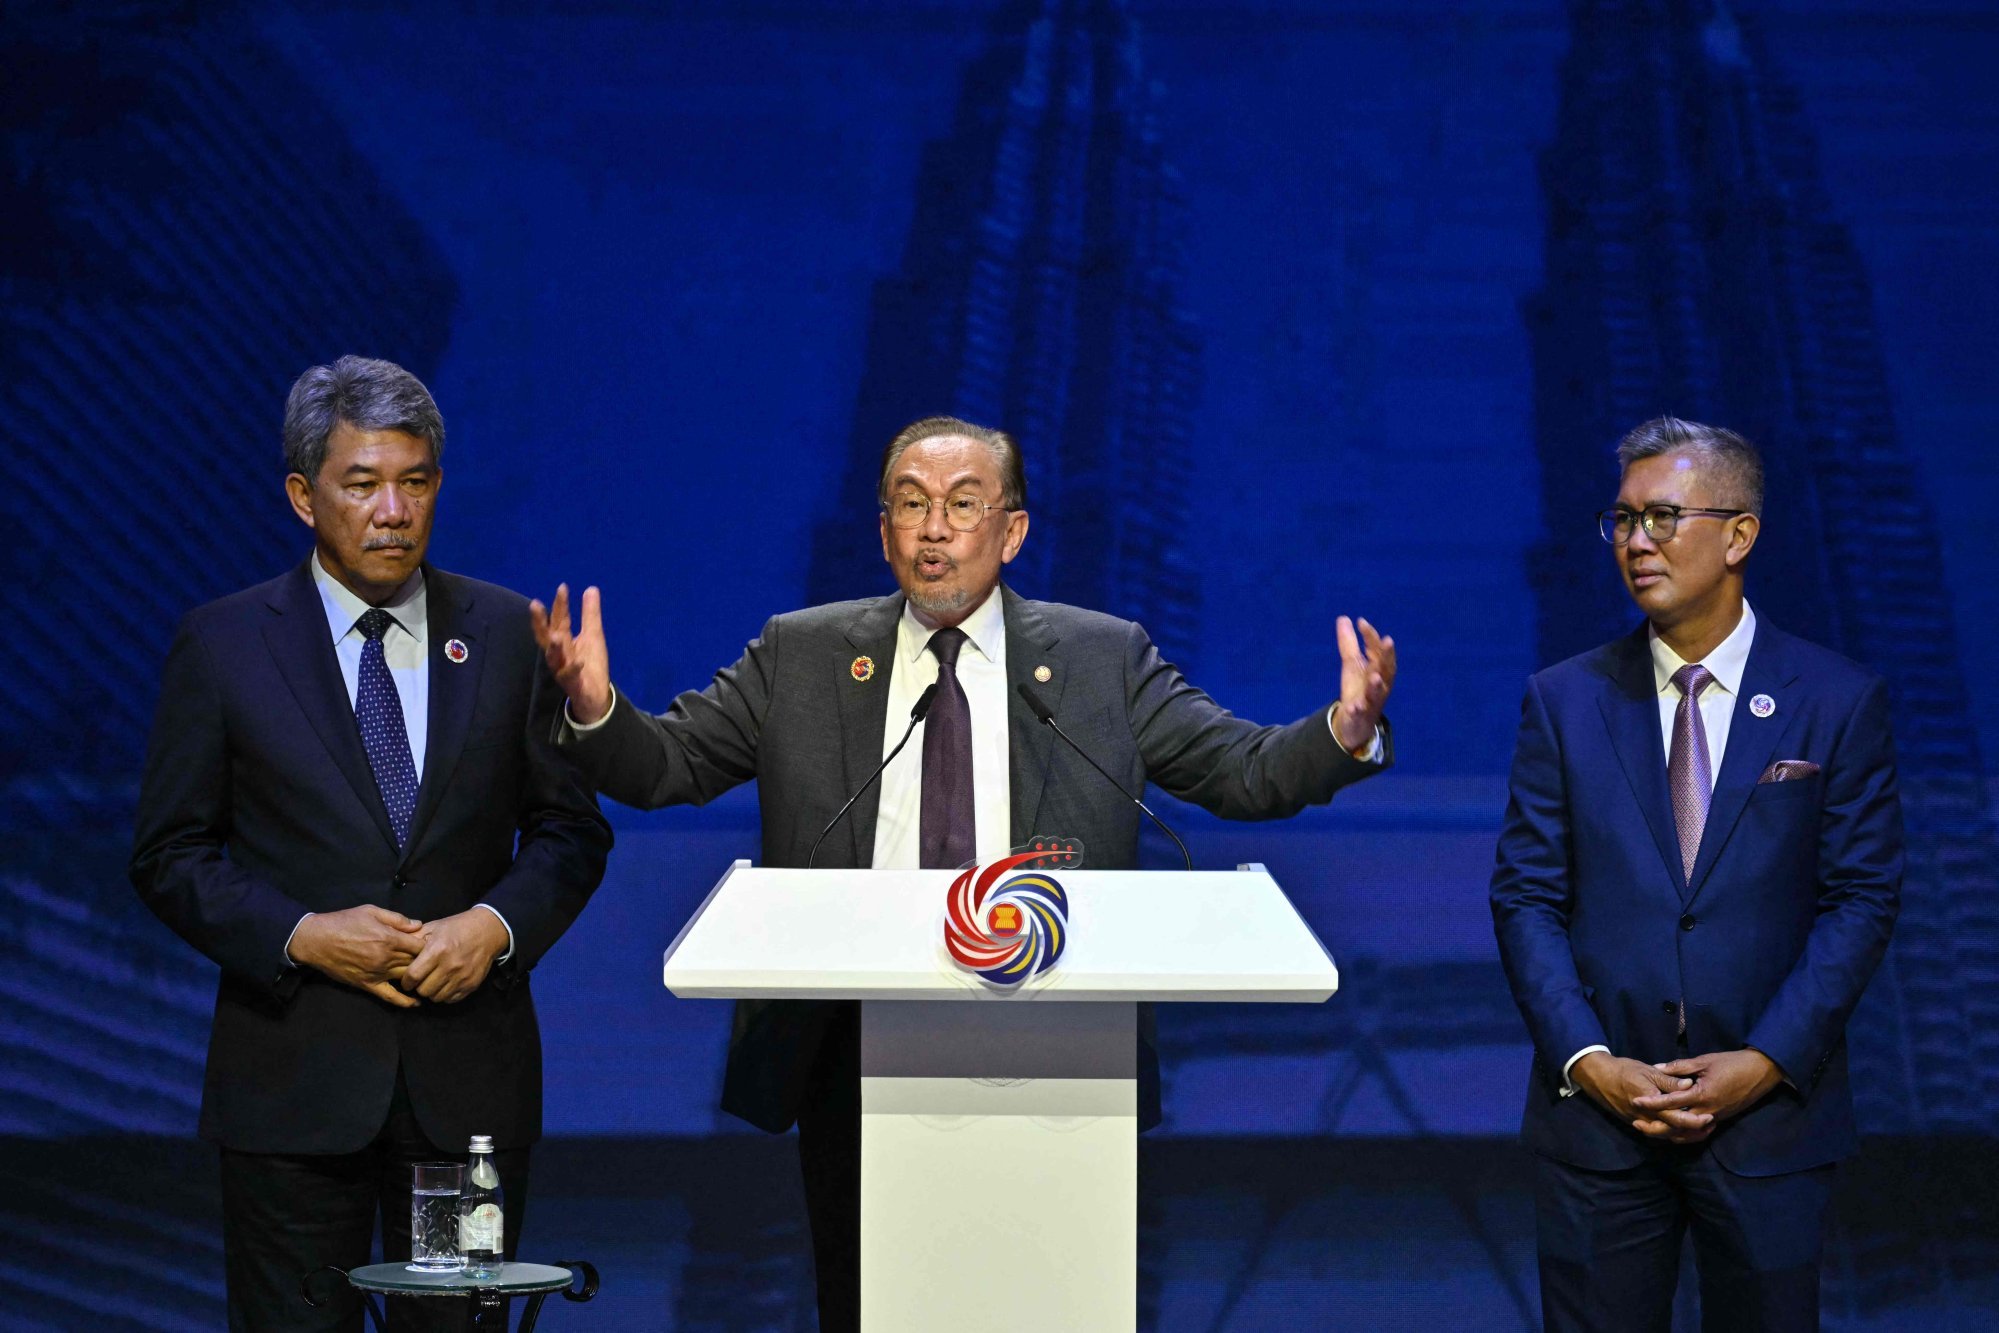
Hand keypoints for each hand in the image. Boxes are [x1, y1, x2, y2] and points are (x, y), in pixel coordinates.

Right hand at [289, 905, 427, 1008]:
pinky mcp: (367, 984)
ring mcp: (377, 973)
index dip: (428, 944)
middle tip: (432, 960)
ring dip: (417, 977)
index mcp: (389, 938)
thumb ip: (397, 919)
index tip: (430, 944)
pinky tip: (415, 1003)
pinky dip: (404, 1001)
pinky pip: (389, 996)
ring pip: (406, 977)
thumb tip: (418, 925)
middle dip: (425, 960)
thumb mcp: (371, 911)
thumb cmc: (344, 921)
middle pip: (415, 962)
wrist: (317, 940)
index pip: (420, 945)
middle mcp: (386, 958)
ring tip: (428, 977)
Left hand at [402, 909, 509, 1003]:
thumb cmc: (457, 928)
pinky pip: (451, 999)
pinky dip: (446, 994)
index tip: (407, 979)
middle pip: (423, 990)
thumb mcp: (434, 927)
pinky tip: (446, 983)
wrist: (488, 930)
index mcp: (437, 950)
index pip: (413, 976)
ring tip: (434, 981)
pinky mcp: (471, 984)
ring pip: (436, 997)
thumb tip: (395, 949)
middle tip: (422, 980)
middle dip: (419, 986)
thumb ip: (414, 939)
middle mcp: (450, 966)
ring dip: (432, 991)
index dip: (406, 981)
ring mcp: (462, 977)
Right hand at [528, 582, 611, 724]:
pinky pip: (570, 677)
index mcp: (563, 641)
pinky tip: (578, 662)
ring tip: (556, 636)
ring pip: (554, 658)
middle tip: (535, 604)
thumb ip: (590, 614)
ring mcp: (563, 669)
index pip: (559, 620)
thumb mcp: (593, 635)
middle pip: (547, 636)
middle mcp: (559, 654)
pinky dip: (573, 669)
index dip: (560, 605)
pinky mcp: (573, 684)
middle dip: (541, 622)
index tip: (562, 587)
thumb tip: (590, 588)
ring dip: (554, 648)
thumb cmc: (589, 663)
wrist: (595, 695)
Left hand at [1332, 615, 1395, 752]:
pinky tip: (1354, 706)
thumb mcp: (1351, 664)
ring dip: (1377, 684)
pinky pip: (1361, 713)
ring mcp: (1372, 701)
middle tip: (1388, 641)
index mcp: (1378, 669)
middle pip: (1386, 669)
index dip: (1371, 637)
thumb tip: (1343, 618)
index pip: (1378, 650)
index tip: (1361, 622)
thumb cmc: (1358, 688)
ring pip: (1378, 693)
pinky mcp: (1361, 715)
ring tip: (1374, 676)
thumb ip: (1349, 643)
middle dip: (1388, 656)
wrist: (1355, 721)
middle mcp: (1380, 684)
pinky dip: (1358, 710)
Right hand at [1571, 1051, 1713, 1142]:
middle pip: (1673, 1130)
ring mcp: (1639, 1122)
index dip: (1694, 1120)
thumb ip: (1669, 1081)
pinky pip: (1655, 1133)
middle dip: (1692, 1130)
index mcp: (1651, 1102)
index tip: (1709, 1116)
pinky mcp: (1635, 1123)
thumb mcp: (1648, 1071)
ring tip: (1699, 1130)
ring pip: (1665, 1135)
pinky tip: (1679, 1130)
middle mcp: (1646, 1116)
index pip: (1676, 1117)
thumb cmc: (1624, 1070)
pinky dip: (1669, 1134)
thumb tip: (1690, 1085)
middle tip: (1709, 1125)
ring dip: (1683, 1134)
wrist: (1599, 1077)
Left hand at [1633, 1049, 1784, 1129]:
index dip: (1652, 1102)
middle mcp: (1708, 1110)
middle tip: (1638, 1124)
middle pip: (1677, 1125)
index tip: (1636, 1101)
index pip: (1672, 1101)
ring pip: (1688, 1133)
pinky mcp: (1721, 1119)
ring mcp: (1716, 1117)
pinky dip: (1685, 1135)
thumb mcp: (1704, 1060)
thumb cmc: (1732, 1063)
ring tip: (1651, 1129)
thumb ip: (1680, 1067)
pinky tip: (1673, 1131)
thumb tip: (1656, 1068)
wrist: (1760, 1072)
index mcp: (1702, 1094)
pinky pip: (1699, 1132)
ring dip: (1669, 1133)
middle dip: (1656, 1127)